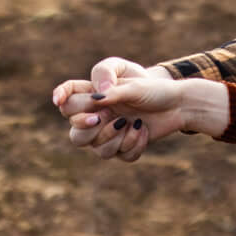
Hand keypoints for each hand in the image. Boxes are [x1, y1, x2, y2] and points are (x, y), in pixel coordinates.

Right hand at [50, 57, 210, 161]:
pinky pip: (119, 155)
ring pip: (96, 148)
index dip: (60, 97)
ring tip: (134, 122)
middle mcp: (96, 117)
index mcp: (93, 95)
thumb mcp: (133, 80)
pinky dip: (133, 144)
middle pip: (75, 132)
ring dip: (115, 137)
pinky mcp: (122, 148)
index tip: (59, 100)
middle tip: (106, 116)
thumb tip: (96, 97)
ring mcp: (108, 135)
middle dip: (88, 126)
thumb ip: (111, 85)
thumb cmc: (152, 88)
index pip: (67, 98)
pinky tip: (144, 131)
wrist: (176, 104)